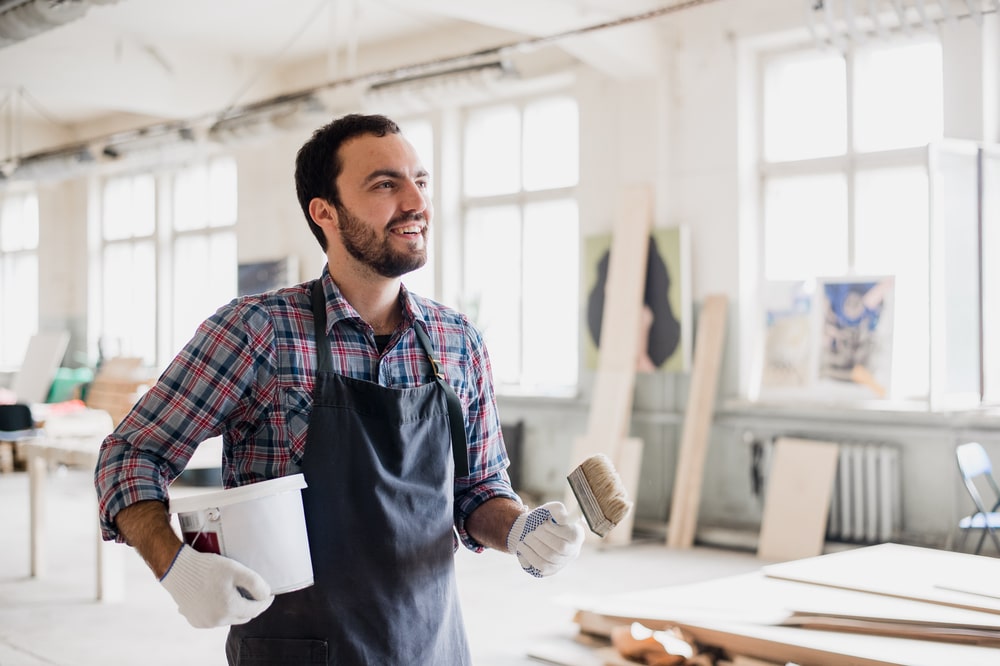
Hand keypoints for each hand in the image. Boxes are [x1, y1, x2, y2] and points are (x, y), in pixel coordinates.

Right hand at [159, 545, 273, 627]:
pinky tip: (219, 598)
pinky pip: (214, 619)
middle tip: (255, 593)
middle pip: (243, 616)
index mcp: (229, 609)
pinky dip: (220, 611)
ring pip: (229, 618)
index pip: (256, 609)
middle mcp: (217, 621)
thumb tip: (266, 595)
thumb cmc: (207, 567)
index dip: (265, 600)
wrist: (177, 569)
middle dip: (252, 606)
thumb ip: (255, 583)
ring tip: (237, 594)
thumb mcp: (236, 570)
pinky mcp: (195, 621)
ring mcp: (205, 623)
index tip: (269, 592)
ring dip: (236, 609)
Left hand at [506, 501, 583, 577]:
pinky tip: (523, 547)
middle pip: (560, 548)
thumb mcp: (550, 509)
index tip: (545, 523)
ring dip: (533, 546)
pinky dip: (527, 555)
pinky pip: (538, 567)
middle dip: (542, 537)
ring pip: (548, 559)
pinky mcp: (549, 571)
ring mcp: (561, 563)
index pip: (573, 536)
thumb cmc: (544, 520)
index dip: (556, 529)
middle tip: (534, 531)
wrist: (530, 531)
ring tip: (526, 538)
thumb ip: (558, 510)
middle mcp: (572, 551)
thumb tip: (563, 519)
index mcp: (577, 535)